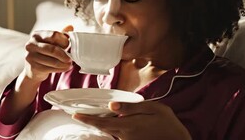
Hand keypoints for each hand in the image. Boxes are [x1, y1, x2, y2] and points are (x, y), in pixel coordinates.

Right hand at [24, 26, 73, 81]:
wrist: (33, 68)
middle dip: (64, 55)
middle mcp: (31, 44)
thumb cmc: (44, 52)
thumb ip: (61, 35)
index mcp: (37, 35)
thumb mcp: (52, 42)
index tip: (69, 45)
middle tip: (71, 59)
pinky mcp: (33, 67)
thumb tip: (70, 27)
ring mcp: (30, 56)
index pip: (54, 35)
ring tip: (69, 64)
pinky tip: (64, 68)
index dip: (64, 41)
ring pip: (52, 61)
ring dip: (64, 64)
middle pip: (52, 49)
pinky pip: (50, 69)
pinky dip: (60, 69)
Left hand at [73, 101, 191, 139]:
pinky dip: (113, 128)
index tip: (75, 115)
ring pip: (111, 131)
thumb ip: (132, 107)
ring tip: (101, 114)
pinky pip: (118, 135)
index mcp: (128, 127)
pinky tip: (117, 121)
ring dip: (105, 124)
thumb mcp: (154, 109)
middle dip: (92, 121)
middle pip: (103, 128)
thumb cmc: (168, 125)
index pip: (102, 123)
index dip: (87, 119)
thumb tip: (112, 107)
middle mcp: (124, 137)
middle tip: (82, 113)